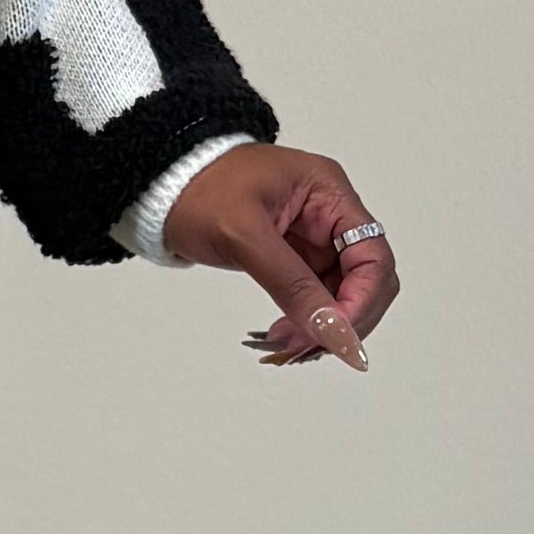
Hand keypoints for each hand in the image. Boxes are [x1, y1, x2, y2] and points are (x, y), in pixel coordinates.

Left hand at [162, 142, 397, 370]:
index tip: (335, 337)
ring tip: (284, 346)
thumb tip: (335, 332)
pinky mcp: (294, 255)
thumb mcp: (244, 236)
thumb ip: (291, 284)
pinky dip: (306, 320)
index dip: (362, 302)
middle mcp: (329, 214)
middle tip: (301, 347)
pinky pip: (315, 295)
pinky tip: (284, 336)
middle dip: (341, 319)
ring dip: (322, 326)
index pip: (372, 257)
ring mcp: (313, 236)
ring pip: (341, 294)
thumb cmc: (198, 191)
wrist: (160, 186)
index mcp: (328, 193)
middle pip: (365, 280)